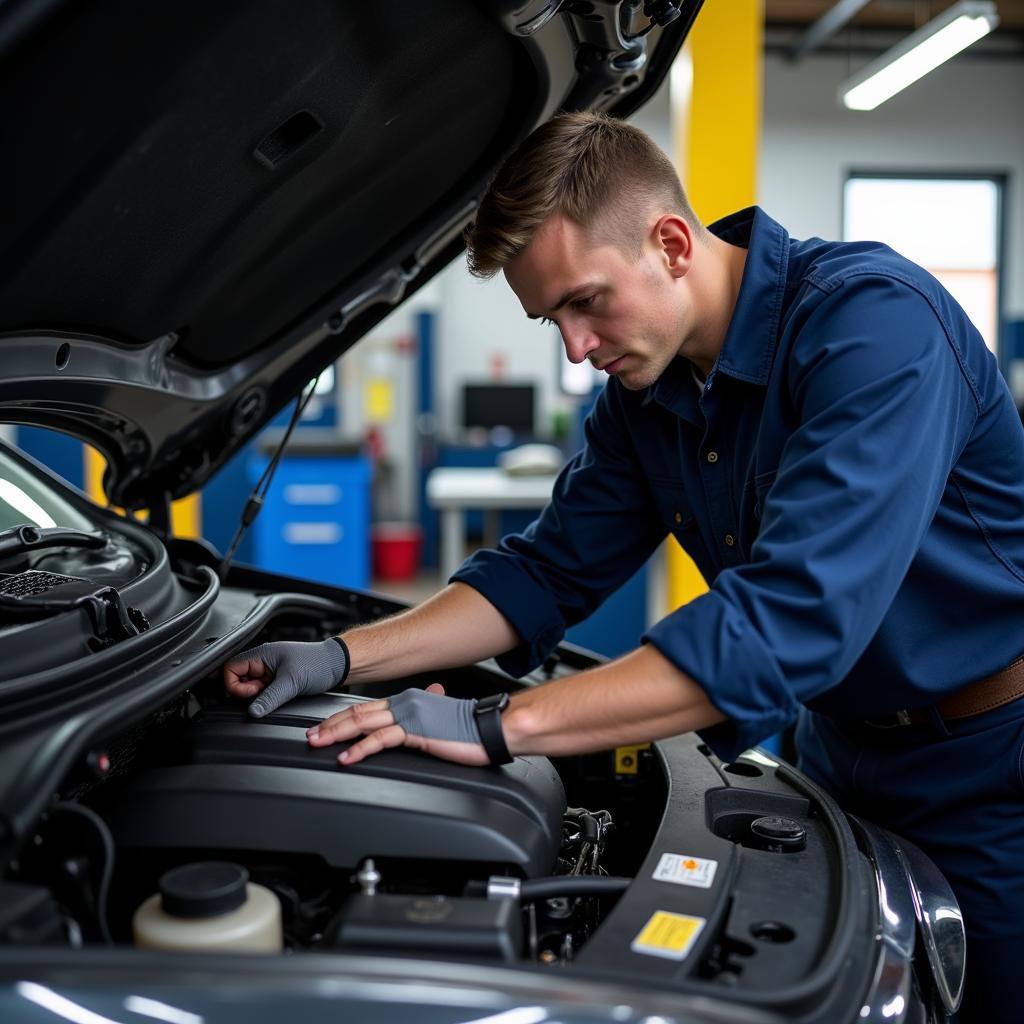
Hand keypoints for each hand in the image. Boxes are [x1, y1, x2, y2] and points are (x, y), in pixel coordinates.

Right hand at [223, 638, 348, 717]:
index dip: (235, 684)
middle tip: (264, 693)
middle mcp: (263, 661)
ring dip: (258, 695)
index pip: (230, 668)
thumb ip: (270, 697)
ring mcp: (269, 672)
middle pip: (237, 680)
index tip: (252, 693)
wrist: (337, 665)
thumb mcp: (292, 681)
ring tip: (276, 693)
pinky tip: (279, 695)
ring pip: (249, 687)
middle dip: (246, 692)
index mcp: (262, 654)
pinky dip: (266, 697)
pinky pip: (262, 692)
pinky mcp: (276, 681)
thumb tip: (252, 711)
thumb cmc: (318, 663)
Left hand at [306, 683, 490, 766]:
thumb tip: (427, 703)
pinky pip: (381, 740)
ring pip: (363, 723)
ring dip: (337, 734)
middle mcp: (406, 703)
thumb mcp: (441, 718)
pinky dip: (360, 749)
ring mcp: (409, 716)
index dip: (342, 718)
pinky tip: (348, 757)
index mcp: (409, 700)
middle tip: (310, 736)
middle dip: (330, 725)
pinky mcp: (416, 731)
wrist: (492, 726)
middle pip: (358, 713)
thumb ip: (427, 713)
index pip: (367, 708)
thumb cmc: (471, 727)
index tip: (324, 728)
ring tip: (319, 744)